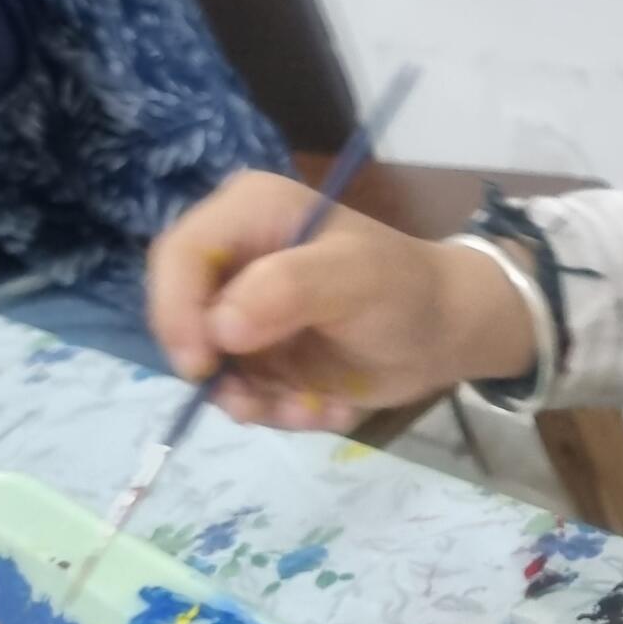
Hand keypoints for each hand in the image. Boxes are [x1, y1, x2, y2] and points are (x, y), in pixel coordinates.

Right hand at [146, 170, 537, 427]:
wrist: (447, 333)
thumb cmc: (407, 290)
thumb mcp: (357, 278)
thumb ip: (288, 290)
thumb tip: (219, 326)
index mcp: (249, 212)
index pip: (179, 255)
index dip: (175, 310)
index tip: (201, 364)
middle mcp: (234, 258)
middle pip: (179, 316)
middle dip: (217, 370)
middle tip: (257, 405)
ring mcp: (241, 310)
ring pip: (208, 367)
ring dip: (256, 401)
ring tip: (311, 408)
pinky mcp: (256, 354)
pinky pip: (240, 393)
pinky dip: (278, 411)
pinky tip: (325, 407)